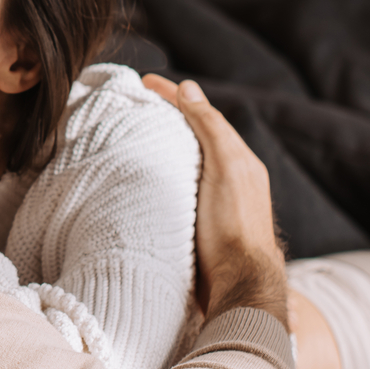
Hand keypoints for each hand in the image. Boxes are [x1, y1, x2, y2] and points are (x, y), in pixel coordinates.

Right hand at [142, 74, 288, 329]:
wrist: (238, 286)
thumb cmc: (235, 227)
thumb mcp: (227, 168)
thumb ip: (211, 128)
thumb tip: (190, 89)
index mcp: (238, 160)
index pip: (202, 116)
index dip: (174, 96)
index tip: (143, 82)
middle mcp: (229, 178)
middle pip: (193, 137)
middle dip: (165, 118)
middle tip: (132, 104)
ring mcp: (214, 203)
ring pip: (184, 164)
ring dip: (161, 147)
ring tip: (130, 136)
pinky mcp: (199, 225)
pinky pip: (176, 188)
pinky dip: (159, 174)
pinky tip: (141, 180)